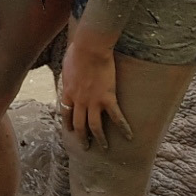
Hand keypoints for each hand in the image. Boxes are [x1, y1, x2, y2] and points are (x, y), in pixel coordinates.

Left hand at [59, 32, 129, 150]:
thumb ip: (69, 75)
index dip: (68, 123)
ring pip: (94, 126)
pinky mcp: (108, 98)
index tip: (70, 130)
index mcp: (67, 92)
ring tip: (104, 147)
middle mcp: (79, 101)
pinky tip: (129, 136)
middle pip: (78, 124)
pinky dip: (123, 128)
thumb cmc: (77, 52)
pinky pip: (116, 117)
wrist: (90, 49)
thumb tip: (70, 74)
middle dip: (81, 137)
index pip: (65, 112)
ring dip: (99, 139)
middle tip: (85, 146)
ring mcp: (93, 101)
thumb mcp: (67, 66)